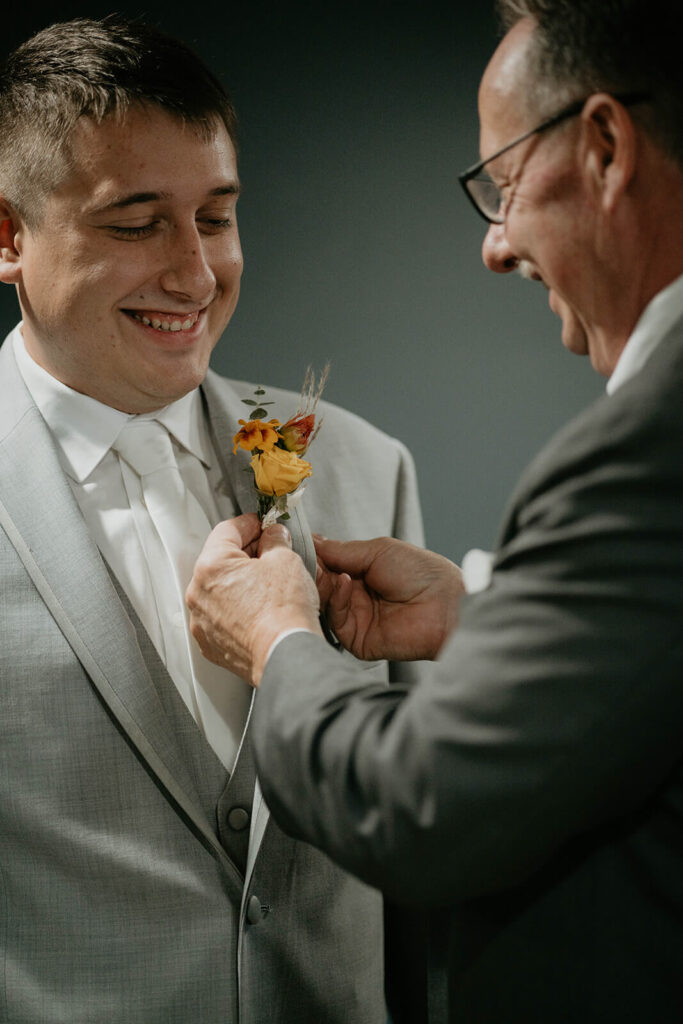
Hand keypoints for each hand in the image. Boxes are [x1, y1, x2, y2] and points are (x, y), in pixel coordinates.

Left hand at [186, 513, 321, 685]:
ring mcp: (202, 621)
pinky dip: (236, 610)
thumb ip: (275, 540)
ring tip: (268, 587)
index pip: (228, 530)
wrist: (286, 655)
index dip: (251, 524)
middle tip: (271, 554)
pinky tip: (259, 611)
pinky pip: (221, 617)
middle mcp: (198, 593)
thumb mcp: (286, 560)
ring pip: (219, 590)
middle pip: (220, 560)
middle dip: (246, 554)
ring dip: (240, 583)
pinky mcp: (211, 643)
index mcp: (211, 566)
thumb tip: (273, 536)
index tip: (263, 525)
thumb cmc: (284, 613)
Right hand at [315, 535, 463, 661]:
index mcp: (362, 574)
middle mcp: (356, 597)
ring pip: (324, 605)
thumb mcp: (378, 550)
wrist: (446, 605)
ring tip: (325, 570)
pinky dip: (337, 601)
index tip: (298, 545)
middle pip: (321, 587)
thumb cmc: (422, 573)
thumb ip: (342, 550)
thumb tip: (312, 542)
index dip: (314, 557)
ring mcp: (356, 619)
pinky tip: (345, 584)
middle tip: (306, 559)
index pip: (327, 566)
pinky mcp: (358, 641)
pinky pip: (336, 623)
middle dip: (313, 571)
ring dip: (322, 585)